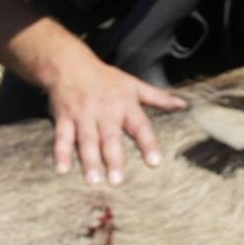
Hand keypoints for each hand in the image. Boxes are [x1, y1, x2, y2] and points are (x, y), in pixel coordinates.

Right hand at [47, 57, 185, 184]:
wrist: (68, 63)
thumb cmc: (104, 77)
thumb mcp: (133, 84)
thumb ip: (158, 98)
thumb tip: (182, 105)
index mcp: (125, 104)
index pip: (140, 126)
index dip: (148, 144)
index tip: (155, 162)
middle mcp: (104, 111)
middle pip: (110, 137)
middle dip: (113, 159)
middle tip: (117, 181)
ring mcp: (83, 115)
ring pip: (87, 140)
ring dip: (89, 161)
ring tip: (93, 180)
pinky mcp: (64, 118)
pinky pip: (62, 137)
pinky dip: (61, 153)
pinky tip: (62, 169)